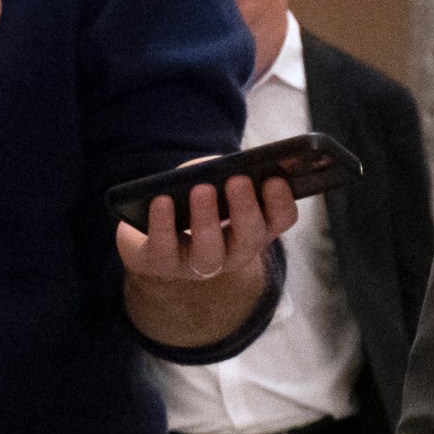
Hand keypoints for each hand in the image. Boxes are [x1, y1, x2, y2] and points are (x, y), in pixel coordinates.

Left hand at [116, 172, 298, 282]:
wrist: (152, 228)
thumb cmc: (192, 197)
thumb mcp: (211, 179)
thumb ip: (220, 172)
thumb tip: (215, 167)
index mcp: (257, 228)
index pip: (281, 220)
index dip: (281, 202)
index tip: (274, 179)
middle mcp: (236, 253)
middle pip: (250, 239)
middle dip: (245, 210)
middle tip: (238, 180)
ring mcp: (201, 265)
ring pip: (210, 254)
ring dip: (207, 221)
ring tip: (201, 189)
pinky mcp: (165, 265)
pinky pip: (165, 251)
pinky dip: (163, 224)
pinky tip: (161, 200)